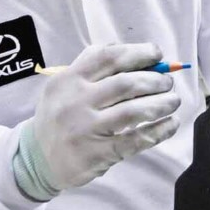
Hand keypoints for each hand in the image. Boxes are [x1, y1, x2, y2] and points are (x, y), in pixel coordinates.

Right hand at [25, 43, 180, 192]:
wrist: (35, 159)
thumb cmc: (59, 115)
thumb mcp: (64, 84)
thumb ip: (90, 63)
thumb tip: (130, 50)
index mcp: (69, 79)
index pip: (109, 58)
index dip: (139, 53)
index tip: (157, 54)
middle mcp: (76, 102)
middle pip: (126, 83)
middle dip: (155, 80)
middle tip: (168, 82)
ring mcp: (86, 129)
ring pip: (134, 111)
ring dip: (161, 103)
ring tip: (173, 100)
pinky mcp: (97, 153)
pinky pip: (136, 140)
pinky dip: (159, 130)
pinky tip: (170, 124)